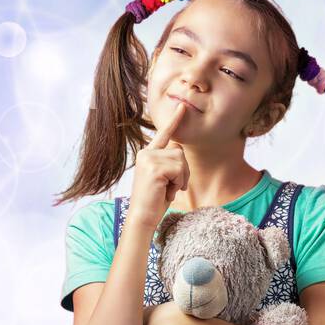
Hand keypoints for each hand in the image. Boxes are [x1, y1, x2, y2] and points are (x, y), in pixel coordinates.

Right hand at [128, 101, 189, 230]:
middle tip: (170, 187)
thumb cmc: (154, 201)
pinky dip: (177, 183)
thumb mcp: (163, 178)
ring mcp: (149, 159)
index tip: (182, 107)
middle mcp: (146, 153)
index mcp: (147, 154)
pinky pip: (179, 170)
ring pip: (181, 160)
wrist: (142, 217)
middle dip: (183, 171)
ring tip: (167, 189)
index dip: (174, 121)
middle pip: (180, 151)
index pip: (164, 135)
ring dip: (180, 178)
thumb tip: (179, 149)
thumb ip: (169, 162)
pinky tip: (166, 192)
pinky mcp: (154, 168)